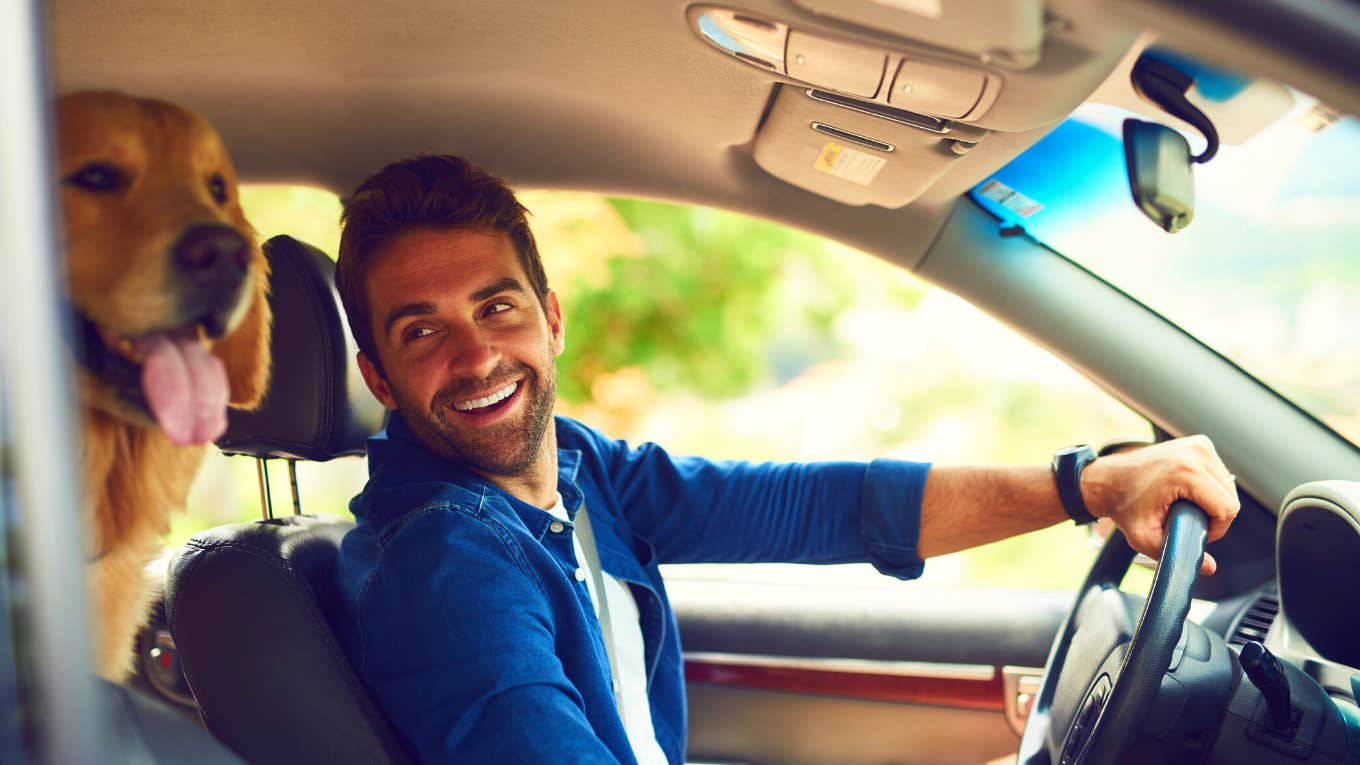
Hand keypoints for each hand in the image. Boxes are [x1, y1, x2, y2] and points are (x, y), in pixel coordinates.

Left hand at [1081, 435, 1239, 574]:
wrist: (1107, 480)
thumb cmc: (1122, 505)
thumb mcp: (1144, 537)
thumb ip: (1176, 554)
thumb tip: (1209, 567)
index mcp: (1186, 471)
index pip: (1227, 509)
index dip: (1216, 529)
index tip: (1196, 532)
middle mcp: (1196, 453)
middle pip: (1230, 497)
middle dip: (1214, 516)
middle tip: (1187, 520)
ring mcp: (1198, 444)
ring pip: (1227, 486)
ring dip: (1213, 501)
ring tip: (1185, 507)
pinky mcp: (1199, 443)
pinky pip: (1218, 474)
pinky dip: (1209, 487)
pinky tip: (1188, 493)